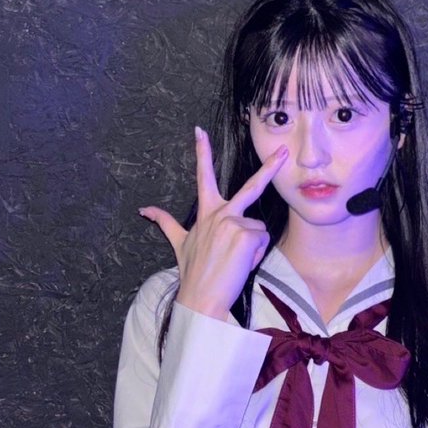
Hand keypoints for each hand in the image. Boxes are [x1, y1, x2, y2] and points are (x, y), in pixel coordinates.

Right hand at [139, 126, 286, 320]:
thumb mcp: (178, 243)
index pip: (203, 176)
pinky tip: (240, 263)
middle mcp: (220, 213)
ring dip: (252, 246)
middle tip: (284, 152)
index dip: (202, 152)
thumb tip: (143, 209)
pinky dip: (255, 254)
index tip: (200, 130)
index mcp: (206, 212)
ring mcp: (233, 222)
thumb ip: (164, 222)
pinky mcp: (245, 234)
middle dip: (270, 168)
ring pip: (258, 228)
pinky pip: (262, 240)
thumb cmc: (193, 271)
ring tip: (234, 260)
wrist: (201, 296)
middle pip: (251, 187)